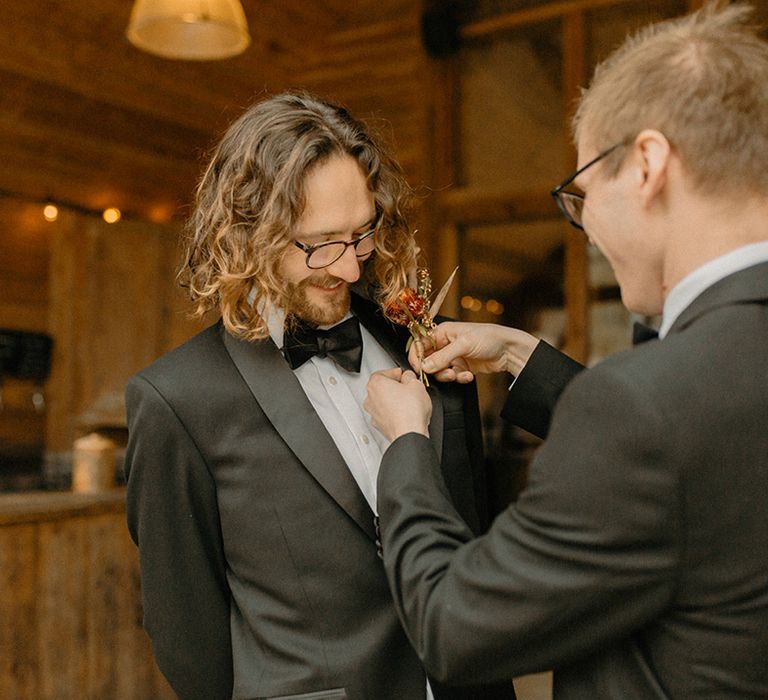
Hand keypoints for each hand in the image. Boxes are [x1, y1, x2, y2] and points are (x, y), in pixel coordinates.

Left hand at [365, 368, 431, 441]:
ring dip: (393, 400)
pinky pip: (385, 414)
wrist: (409, 434)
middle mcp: (370, 398)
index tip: (403, 376)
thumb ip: (409, 376)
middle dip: (394, 387)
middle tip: (407, 388)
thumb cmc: (410, 411)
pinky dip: (393, 413)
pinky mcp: (379, 425)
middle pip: (381, 388)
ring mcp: (373, 413)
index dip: (395, 373)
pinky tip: (405, 413)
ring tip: (408, 401)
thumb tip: (408, 377)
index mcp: (376, 384)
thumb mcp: (416, 384)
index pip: (382, 373)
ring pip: (382, 402)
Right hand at [409, 322, 538, 382]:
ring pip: (440, 371)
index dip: (418, 358)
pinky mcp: (462, 367)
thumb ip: (443, 356)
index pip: (420, 345)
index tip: (420, 370)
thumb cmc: (489, 337)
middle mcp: (446, 344)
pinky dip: (460, 378)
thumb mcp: (464, 344)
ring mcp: (454, 356)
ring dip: (448, 375)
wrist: (509, 350)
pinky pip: (453, 376)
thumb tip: (425, 366)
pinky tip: (469, 375)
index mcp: (442, 332)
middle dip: (436, 370)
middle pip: (428, 360)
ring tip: (458, 375)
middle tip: (446, 373)